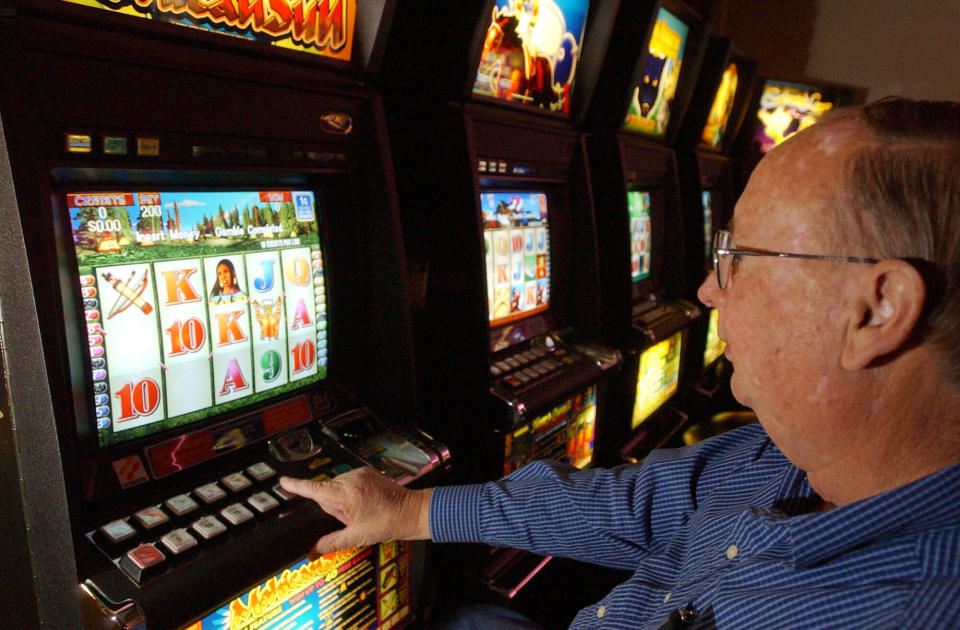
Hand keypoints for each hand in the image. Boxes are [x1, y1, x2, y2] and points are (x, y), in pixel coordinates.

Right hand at [279, 467, 432, 557]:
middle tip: (350, 517)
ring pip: (338, 486)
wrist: (412, 511)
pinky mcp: (367, 472)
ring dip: (342, 499)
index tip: (283, 482)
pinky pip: (349, 481)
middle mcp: (351, 480)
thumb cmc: (387, 523)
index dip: (297, 486)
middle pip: (327, 491)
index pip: (314, 489)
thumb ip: (331, 542)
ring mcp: (360, 474)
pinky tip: (364, 504)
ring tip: (361, 511)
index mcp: (346, 495)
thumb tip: (313, 550)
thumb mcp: (357, 536)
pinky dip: (351, 492)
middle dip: (331, 505)